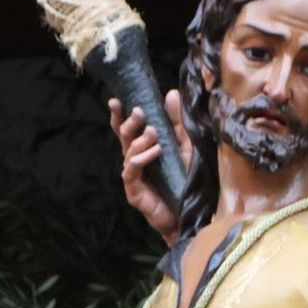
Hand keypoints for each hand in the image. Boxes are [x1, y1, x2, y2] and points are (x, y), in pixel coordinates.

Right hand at [109, 91, 191, 245]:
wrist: (191, 214)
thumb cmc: (186, 180)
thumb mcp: (186, 145)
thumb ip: (178, 121)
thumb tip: (170, 93)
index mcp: (144, 150)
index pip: (127, 130)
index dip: (119, 115)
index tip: (116, 100)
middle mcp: (135, 162)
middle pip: (124, 138)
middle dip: (128, 123)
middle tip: (138, 111)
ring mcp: (133, 178)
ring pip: (128, 152)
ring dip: (139, 140)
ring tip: (153, 132)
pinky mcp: (134, 192)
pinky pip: (132, 170)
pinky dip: (141, 158)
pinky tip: (155, 151)